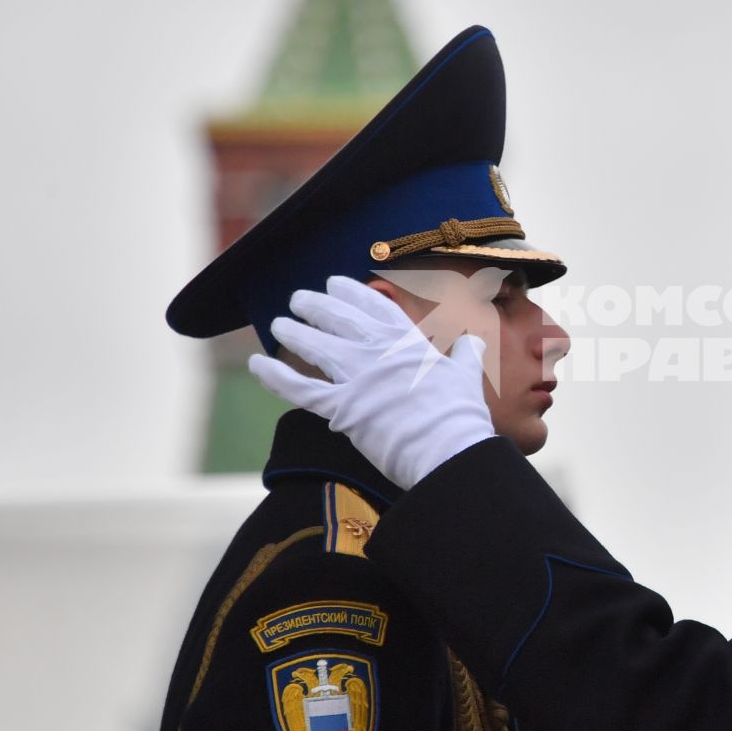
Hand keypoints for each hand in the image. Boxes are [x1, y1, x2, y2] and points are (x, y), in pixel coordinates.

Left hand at [248, 275, 495, 487]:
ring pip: (314, 346)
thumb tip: (474, 341)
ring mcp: (356, 378)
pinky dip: (274, 376)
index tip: (335, 282)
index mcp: (407, 341)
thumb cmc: (461, 415)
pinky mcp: (340, 409)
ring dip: (293, 332)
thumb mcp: (466, 376)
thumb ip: (465, 355)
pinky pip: (299, 388)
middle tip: (298, 298)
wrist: (448, 448)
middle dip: (315, 305)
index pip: (373, 306)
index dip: (351, 292)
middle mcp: (377, 352)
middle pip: (338, 318)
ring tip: (280, 324)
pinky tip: (257, 365)